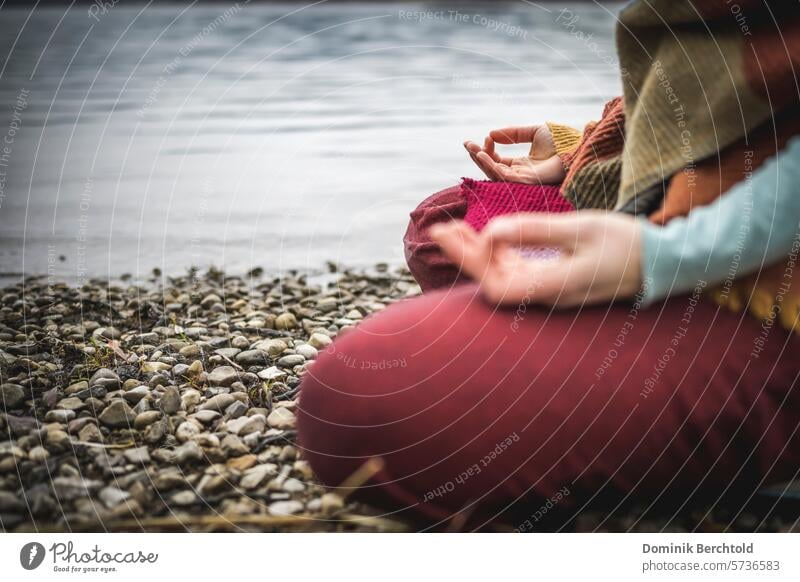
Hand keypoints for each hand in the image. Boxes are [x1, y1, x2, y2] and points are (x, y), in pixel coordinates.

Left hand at [430, 212, 642, 307]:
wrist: (663, 262)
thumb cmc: (626, 244)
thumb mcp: (579, 228)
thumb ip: (533, 230)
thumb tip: (490, 231)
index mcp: (551, 287)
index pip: (495, 287)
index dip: (475, 261)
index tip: (472, 231)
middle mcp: (545, 296)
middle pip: (491, 281)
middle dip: (462, 255)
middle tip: (436, 228)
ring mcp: (549, 293)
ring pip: (502, 276)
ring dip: (477, 253)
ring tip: (453, 228)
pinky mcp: (555, 284)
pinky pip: (517, 273)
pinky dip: (498, 255)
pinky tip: (487, 238)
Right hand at [464, 126, 565, 184]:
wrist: (576, 146)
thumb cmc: (562, 141)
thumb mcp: (534, 131)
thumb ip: (513, 133)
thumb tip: (491, 134)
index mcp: (522, 165)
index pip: (498, 161)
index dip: (487, 150)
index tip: (482, 137)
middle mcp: (520, 174)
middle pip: (492, 169)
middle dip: (478, 157)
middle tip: (466, 144)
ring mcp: (522, 180)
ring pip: (494, 174)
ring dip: (481, 161)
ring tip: (472, 148)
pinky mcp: (526, 182)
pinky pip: (503, 176)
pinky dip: (490, 165)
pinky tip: (483, 154)